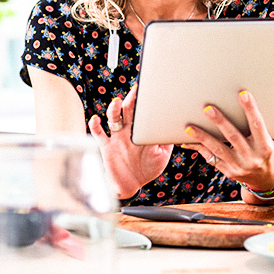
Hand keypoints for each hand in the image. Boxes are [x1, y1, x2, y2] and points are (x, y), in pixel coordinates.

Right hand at [88, 83, 172, 199]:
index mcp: (142, 129)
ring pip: (114, 118)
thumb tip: (178, 127)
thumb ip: (167, 140)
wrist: (131, 185)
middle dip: (132, 99)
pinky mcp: (106, 147)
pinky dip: (95, 126)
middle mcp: (128, 130)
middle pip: (129, 109)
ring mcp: (117, 137)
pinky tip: (96, 119)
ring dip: (115, 109)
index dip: (146, 100)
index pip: (144, 111)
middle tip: (137, 89)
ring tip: (118, 102)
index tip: (151, 89)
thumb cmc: (148, 168)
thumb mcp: (163, 154)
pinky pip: (99, 134)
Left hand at [183, 90, 273, 202]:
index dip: (250, 109)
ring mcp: (239, 167)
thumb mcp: (270, 141)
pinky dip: (199, 148)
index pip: (257, 125)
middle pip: (233, 137)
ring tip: (189, 127)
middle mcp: (252, 158)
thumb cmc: (268, 152)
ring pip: (218, 149)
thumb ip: (258, 127)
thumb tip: (244, 103)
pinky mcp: (229, 172)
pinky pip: (211, 158)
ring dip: (202, 137)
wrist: (268, 180)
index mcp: (265, 147)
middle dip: (220, 121)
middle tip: (208, 108)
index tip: (242, 93)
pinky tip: (187, 141)